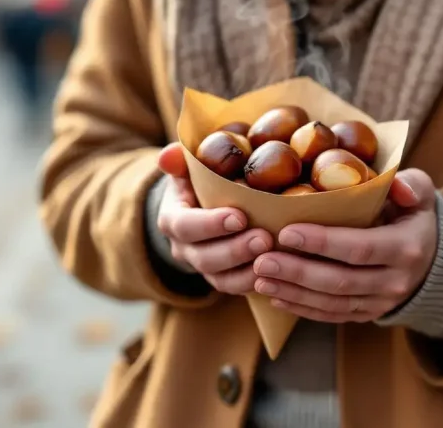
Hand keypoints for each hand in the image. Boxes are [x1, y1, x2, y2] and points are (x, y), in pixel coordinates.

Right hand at [156, 143, 272, 293]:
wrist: (200, 208)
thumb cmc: (197, 182)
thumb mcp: (186, 168)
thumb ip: (178, 160)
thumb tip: (167, 154)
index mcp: (172, 219)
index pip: (185, 226)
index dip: (210, 225)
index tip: (240, 216)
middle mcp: (184, 248)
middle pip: (204, 257)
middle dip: (235, 250)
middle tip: (264, 238)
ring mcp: (203, 267)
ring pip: (220, 279)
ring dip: (247, 270)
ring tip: (272, 254)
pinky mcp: (222, 278)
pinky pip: (235, 288)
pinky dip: (254, 283)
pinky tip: (275, 272)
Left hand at [252, 169, 437, 322]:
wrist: (431, 256)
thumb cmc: (413, 214)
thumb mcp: (420, 193)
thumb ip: (411, 184)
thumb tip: (399, 187)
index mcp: (406, 248)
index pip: (359, 248)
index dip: (322, 243)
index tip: (286, 232)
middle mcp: (394, 282)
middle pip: (340, 281)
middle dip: (297, 272)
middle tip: (261, 260)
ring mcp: (380, 303)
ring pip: (332, 303)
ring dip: (293, 292)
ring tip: (259, 278)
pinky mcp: (367, 314)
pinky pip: (332, 315)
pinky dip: (302, 308)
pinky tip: (275, 296)